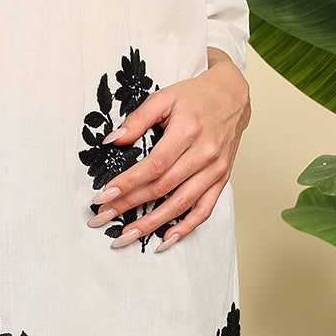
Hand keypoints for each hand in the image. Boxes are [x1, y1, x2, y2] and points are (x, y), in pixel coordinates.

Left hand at [87, 53, 250, 250]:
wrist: (233, 96)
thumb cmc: (195, 96)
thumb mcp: (164, 97)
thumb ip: (137, 119)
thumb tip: (112, 141)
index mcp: (187, 131)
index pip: (153, 165)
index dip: (127, 183)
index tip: (103, 196)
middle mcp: (204, 153)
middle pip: (163, 187)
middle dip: (129, 206)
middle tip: (102, 218)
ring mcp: (215, 169)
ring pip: (181, 204)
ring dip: (152, 224)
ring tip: (126, 236)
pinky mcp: (222, 179)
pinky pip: (204, 209)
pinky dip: (185, 227)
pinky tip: (165, 239)